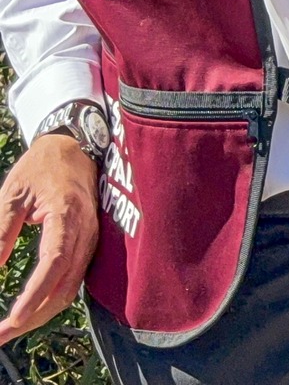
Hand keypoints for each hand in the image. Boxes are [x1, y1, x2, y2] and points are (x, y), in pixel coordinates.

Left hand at [0, 134, 99, 342]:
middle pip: (65, 287)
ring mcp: (91, 241)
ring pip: (70, 289)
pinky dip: (50, 301)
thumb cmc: (41, 167)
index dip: (34, 295)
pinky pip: (72, 281)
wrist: (77, 147)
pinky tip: (30, 310)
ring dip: (41, 314)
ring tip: (9, 329)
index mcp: (67, 216)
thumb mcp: (12, 195)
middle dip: (33, 317)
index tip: (12, 320)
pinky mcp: (87, 246)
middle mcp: (85, 233)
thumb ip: (1, 232)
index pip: (54, 264)